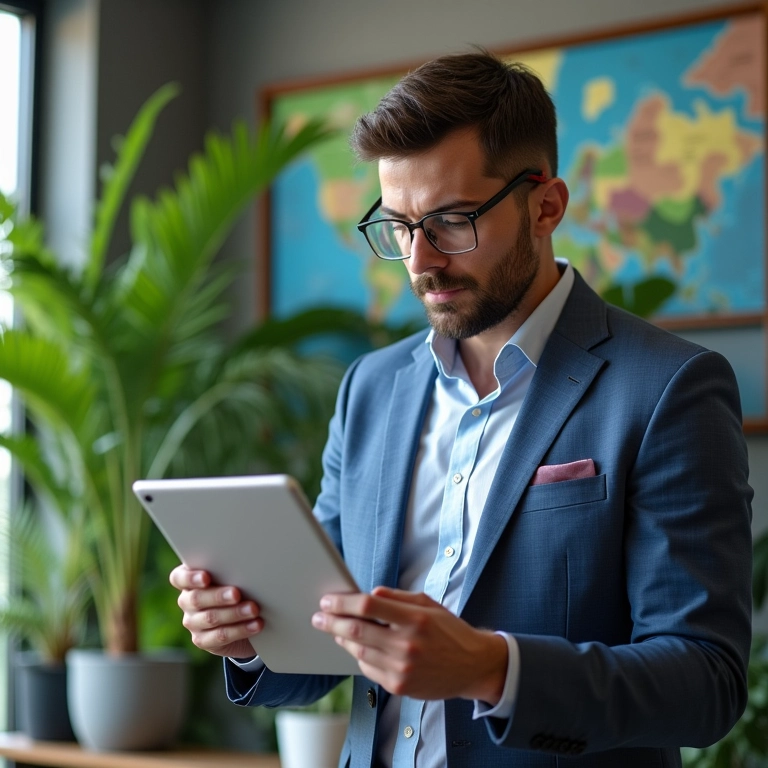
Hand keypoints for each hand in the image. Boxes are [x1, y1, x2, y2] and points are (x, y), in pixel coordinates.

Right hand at [169, 565, 261, 658]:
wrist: (244, 619)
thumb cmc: (238, 587)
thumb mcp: (232, 578)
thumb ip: (231, 572)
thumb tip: (246, 568)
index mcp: (189, 581)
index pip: (179, 578)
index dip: (190, 578)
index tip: (206, 577)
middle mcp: (187, 601)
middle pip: (196, 599)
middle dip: (219, 596)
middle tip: (237, 593)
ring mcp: (193, 622)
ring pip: (210, 618)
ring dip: (234, 613)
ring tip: (253, 609)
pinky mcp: (203, 640)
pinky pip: (220, 636)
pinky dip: (240, 630)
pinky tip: (255, 625)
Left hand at [311, 586, 507, 702]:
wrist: (473, 666)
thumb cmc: (449, 630)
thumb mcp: (428, 604)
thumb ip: (397, 598)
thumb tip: (368, 593)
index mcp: (414, 618)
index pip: (368, 605)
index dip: (343, 602)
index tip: (328, 600)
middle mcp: (407, 644)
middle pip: (356, 630)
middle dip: (331, 621)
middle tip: (318, 616)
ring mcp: (402, 668)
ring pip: (358, 651)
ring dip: (341, 639)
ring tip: (334, 630)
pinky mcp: (399, 687)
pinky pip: (368, 668)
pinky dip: (359, 656)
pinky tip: (357, 647)